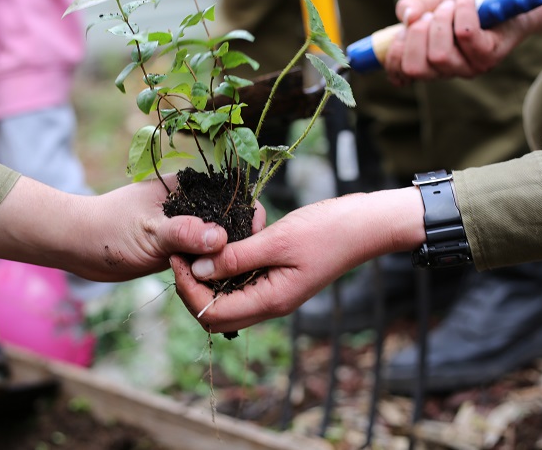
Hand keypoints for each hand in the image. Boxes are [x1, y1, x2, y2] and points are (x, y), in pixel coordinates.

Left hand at [0, 174, 263, 281]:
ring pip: (219, 242)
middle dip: (240, 244)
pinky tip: (218, 285)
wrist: (78, 245)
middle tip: (247, 271)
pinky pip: (204, 256)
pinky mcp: (180, 245)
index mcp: (190, 186)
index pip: (233, 197)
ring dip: (225, 259)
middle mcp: (193, 203)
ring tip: (235, 281)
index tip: (256, 243)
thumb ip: (183, 234)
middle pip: (231, 221)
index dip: (248, 218)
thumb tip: (220, 238)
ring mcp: (187, 224)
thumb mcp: (149, 232)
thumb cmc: (108, 230)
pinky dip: (211, 268)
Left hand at [173, 188, 426, 332]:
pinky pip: (242, 286)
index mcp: (271, 300)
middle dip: (192, 290)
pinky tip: (220, 247)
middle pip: (216, 315)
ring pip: (228, 302)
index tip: (175, 255)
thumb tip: (199, 268)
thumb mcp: (277, 240)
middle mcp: (271, 304)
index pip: (213, 312)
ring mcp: (275, 294)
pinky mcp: (279, 280)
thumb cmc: (328, 230)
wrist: (366, 226)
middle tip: (180, 255)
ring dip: (207, 281)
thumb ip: (237, 256)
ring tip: (195, 249)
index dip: (188, 288)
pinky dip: (225, 272)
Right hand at [383, 0, 533, 84]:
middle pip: (416, 68)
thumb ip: (414, 7)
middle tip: (428, 14)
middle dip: (415, 35)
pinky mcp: (489, 55)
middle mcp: (449, 70)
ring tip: (451, 4)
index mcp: (430, 61)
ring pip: (439, 55)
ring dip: (441, 21)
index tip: (401, 31)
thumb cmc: (473, 0)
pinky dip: (463, 12)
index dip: (393, 56)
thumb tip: (404, 16)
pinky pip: (466, 36)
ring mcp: (469, 66)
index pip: (402, 75)